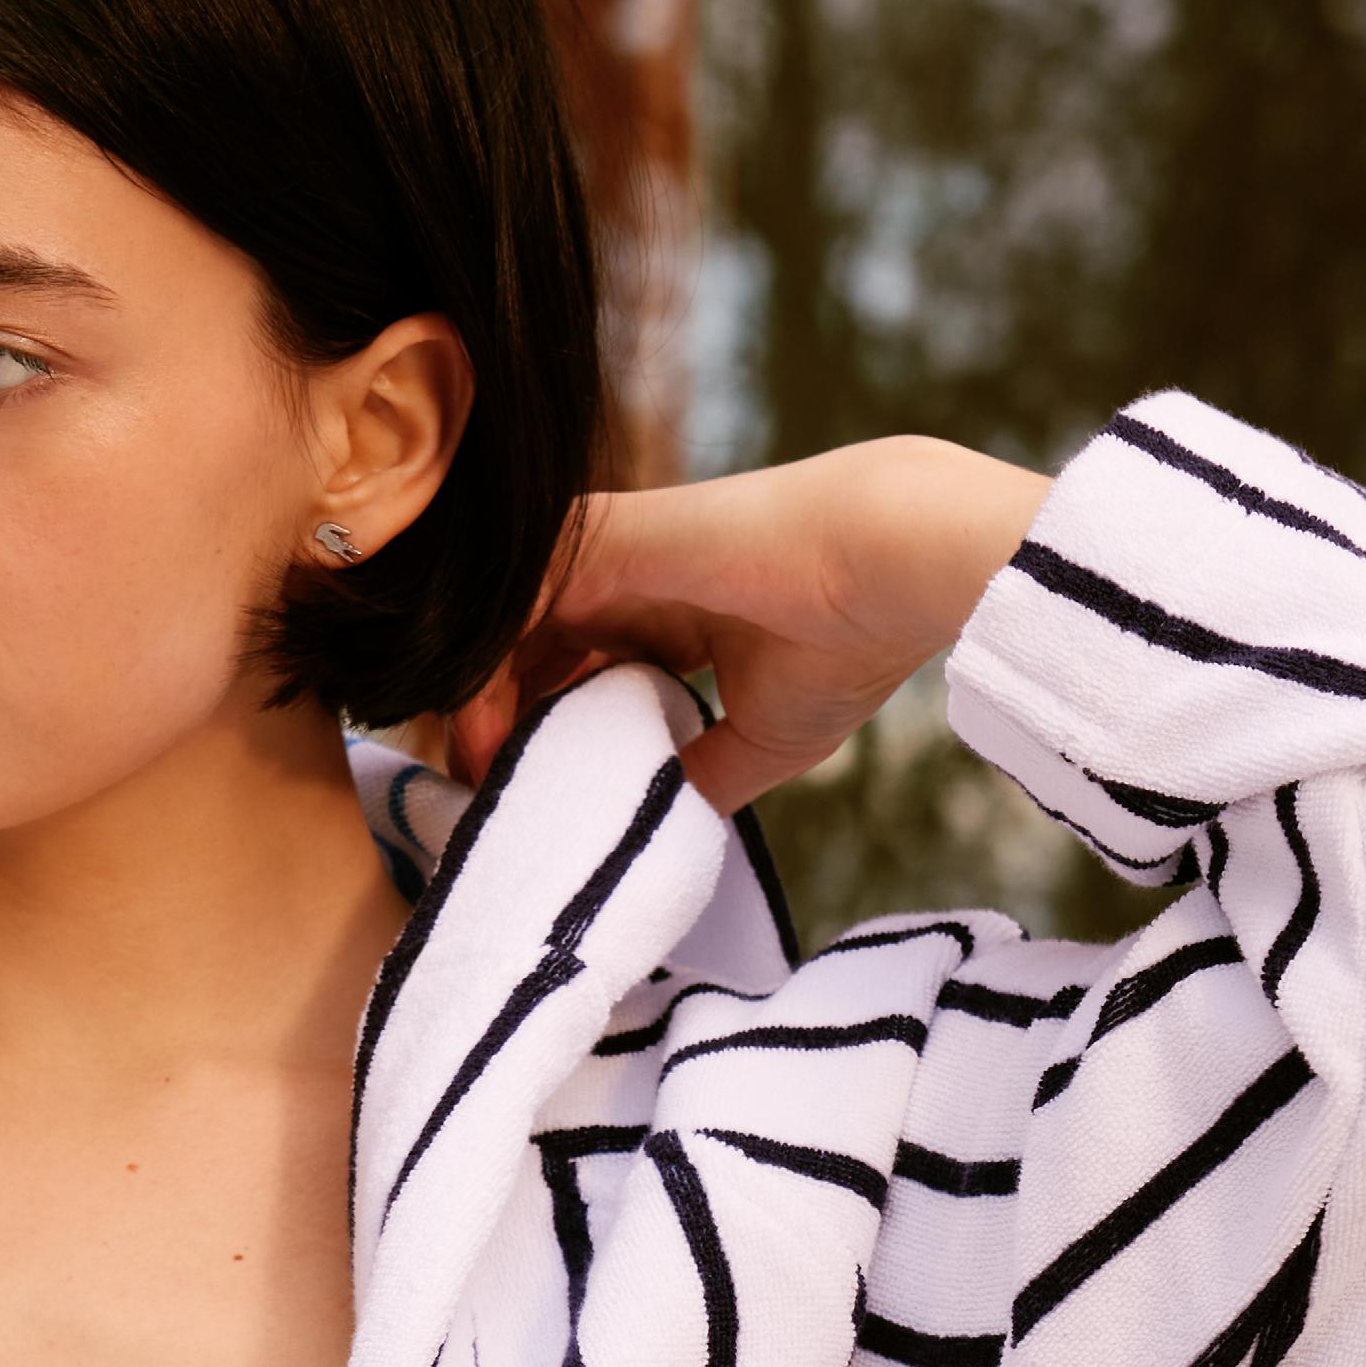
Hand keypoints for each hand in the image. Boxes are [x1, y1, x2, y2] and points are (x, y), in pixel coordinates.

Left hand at [449, 437, 1051, 809]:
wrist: (893, 569)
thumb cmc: (849, 641)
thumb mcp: (760, 738)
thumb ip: (696, 774)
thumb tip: (659, 829)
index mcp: (664, 614)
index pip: (567, 670)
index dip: (534, 730)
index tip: (518, 793)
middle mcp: (626, 580)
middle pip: (521, 647)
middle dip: (490, 719)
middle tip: (479, 789)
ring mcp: (607, 554)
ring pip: (503, 622)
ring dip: (475, 695)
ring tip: (474, 766)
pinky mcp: (598, 538)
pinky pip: (506, 598)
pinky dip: (478, 657)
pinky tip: (472, 717)